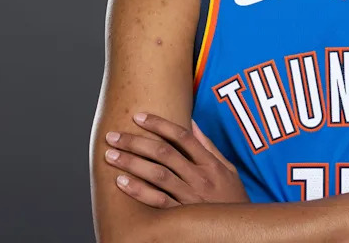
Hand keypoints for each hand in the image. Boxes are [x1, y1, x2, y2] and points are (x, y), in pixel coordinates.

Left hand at [104, 113, 248, 207]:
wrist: (237, 231)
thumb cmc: (231, 198)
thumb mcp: (227, 169)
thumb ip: (208, 147)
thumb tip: (192, 123)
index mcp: (210, 164)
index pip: (182, 137)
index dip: (159, 124)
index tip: (139, 117)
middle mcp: (199, 178)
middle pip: (164, 153)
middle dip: (136, 142)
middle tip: (114, 136)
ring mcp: (190, 197)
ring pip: (157, 175)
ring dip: (132, 163)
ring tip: (111, 155)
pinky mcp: (181, 216)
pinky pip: (157, 201)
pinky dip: (138, 191)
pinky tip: (121, 182)